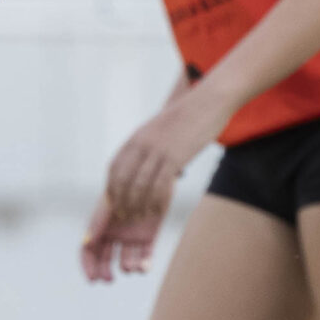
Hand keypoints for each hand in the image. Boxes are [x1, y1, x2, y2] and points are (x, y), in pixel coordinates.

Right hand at [79, 189, 160, 282]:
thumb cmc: (125, 182)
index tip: (93, 279)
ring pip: (126, 259)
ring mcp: (131, 234)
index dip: (88, 265)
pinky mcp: (149, 235)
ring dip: (127, 267)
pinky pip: (146, 254)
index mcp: (100, 225)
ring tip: (130, 267)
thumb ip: (98, 220)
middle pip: (104, 258)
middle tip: (109, 279)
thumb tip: (86, 242)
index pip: (89, 250)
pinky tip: (144, 267)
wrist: (150, 171)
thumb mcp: (108, 201)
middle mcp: (114, 232)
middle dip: (104, 271)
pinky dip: (145, 264)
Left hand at [100, 86, 229, 227]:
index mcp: (136, 137)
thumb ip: (150, 147)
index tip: (113, 202)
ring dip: (137, 206)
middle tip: (125, 217)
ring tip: (139, 217)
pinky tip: (157, 211)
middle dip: (121, 201)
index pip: (114, 167)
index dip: (111, 188)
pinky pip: (161, 186)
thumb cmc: (187, 118)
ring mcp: (157, 151)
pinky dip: (156, 202)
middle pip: (123, 180)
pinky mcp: (175, 157)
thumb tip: (147, 170)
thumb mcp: (160, 130)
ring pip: (139, 186)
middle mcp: (142, 144)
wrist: (208, 102)